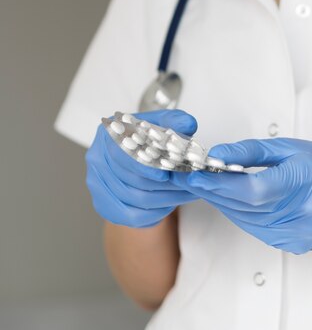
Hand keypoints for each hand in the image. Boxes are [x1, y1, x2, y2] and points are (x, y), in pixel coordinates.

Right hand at [85, 110, 198, 227]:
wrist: (139, 155)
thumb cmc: (149, 137)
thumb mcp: (163, 123)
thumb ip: (175, 121)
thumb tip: (187, 124)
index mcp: (108, 135)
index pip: (122, 156)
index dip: (145, 168)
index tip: (166, 175)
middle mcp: (97, 160)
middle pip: (130, 180)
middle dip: (165, 185)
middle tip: (189, 184)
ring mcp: (97, 185)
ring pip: (134, 199)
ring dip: (166, 198)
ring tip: (188, 192)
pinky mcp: (104, 205)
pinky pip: (132, 216)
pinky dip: (155, 212)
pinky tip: (171, 203)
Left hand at [174, 138, 311, 253]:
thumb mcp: (289, 147)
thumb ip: (251, 152)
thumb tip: (218, 156)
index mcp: (304, 180)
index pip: (253, 189)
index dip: (221, 185)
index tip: (198, 175)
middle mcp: (305, 210)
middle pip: (247, 207)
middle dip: (217, 192)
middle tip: (197, 179)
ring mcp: (301, 231)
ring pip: (248, 221)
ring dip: (226, 205)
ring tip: (212, 188)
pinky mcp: (295, 244)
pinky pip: (257, 230)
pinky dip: (242, 215)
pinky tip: (236, 202)